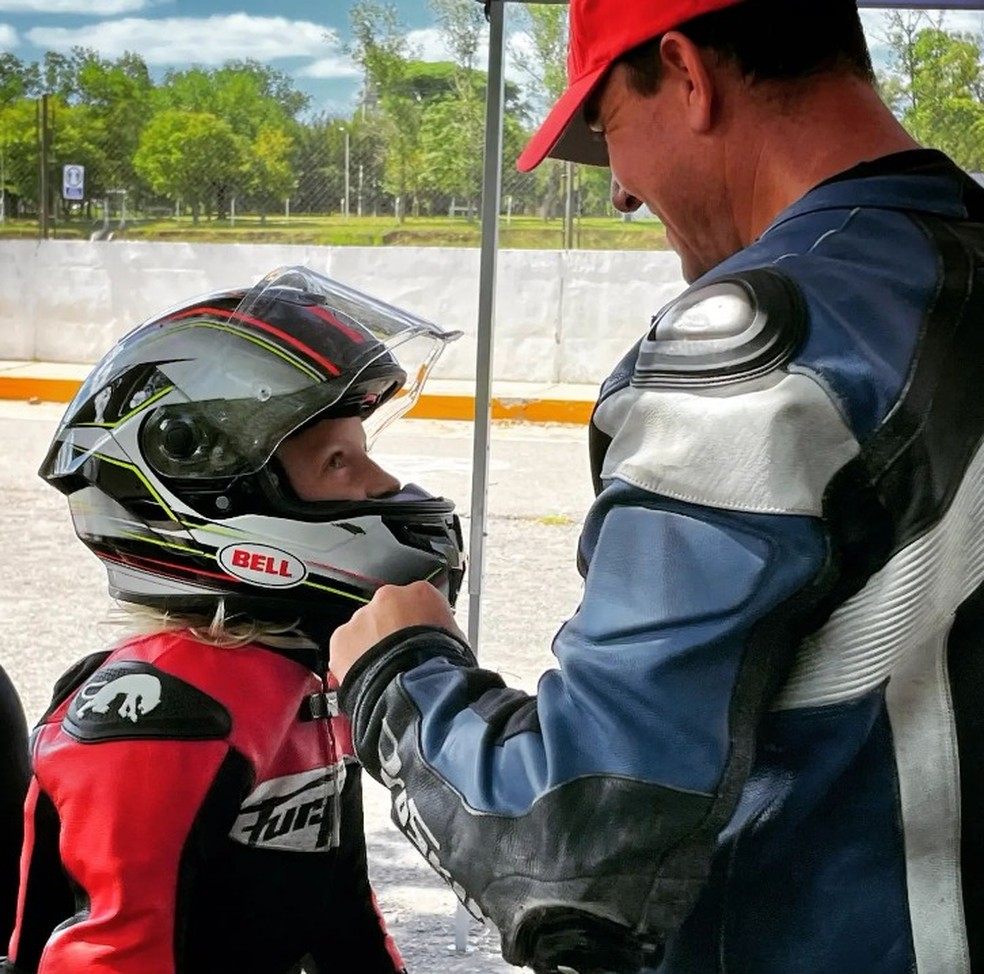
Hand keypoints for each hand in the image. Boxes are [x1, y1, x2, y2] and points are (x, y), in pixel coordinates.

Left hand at [329, 580, 463, 682]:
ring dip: (371, 645)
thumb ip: (440, 630)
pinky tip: (368, 675)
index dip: (416, 623)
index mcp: (421, 593)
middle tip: (399, 655)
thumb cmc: (438, 667)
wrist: (413, 687)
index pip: (417, 600)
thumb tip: (440, 640)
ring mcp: (363, 616)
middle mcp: (390, 597)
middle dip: (391, 631)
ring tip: (383, 670)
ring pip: (364, 628)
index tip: (416, 637)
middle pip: (387, 611)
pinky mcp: (342, 637)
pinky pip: (345, 646)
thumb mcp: (456, 641)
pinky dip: (352, 659)